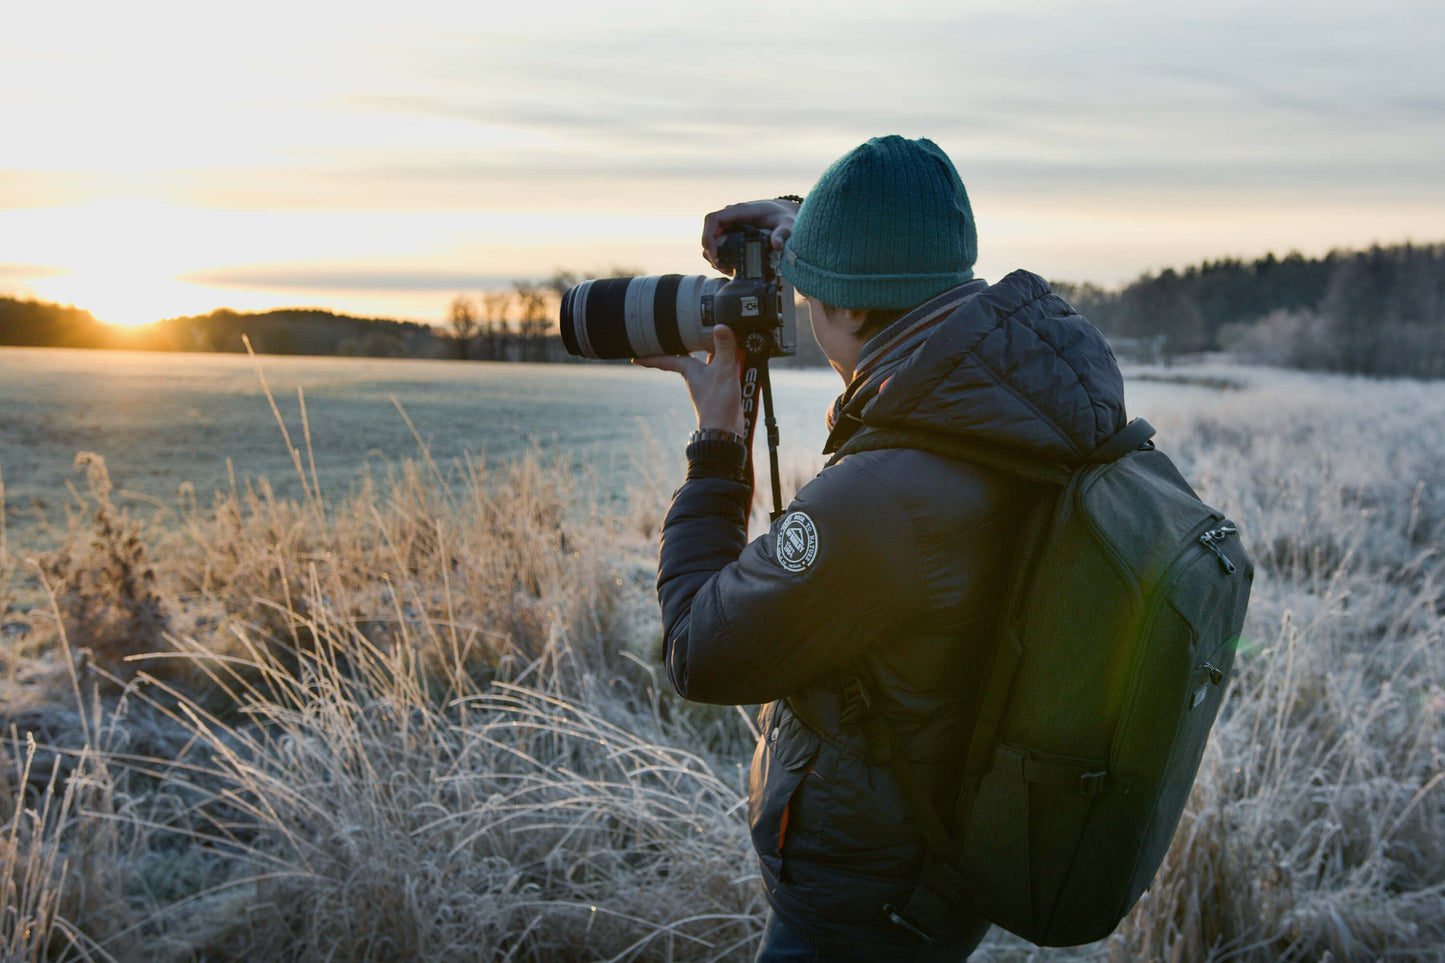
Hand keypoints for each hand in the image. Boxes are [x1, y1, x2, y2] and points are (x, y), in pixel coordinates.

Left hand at [631, 325, 746, 435]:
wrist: (725, 429)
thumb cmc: (718, 404)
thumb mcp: (723, 371)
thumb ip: (724, 348)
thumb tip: (720, 325)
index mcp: (689, 369)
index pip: (664, 359)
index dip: (649, 356)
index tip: (634, 356)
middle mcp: (696, 374)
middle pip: (681, 356)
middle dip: (674, 347)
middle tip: (665, 335)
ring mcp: (708, 381)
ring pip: (701, 359)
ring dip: (700, 348)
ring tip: (698, 333)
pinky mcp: (721, 385)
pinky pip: (718, 366)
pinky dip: (722, 356)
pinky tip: (730, 350)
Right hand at [701, 198, 800, 272]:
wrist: (786, 214)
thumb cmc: (784, 216)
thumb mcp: (787, 224)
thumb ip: (782, 233)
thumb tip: (777, 245)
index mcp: (740, 211)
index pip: (713, 219)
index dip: (708, 236)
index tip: (714, 254)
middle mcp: (732, 217)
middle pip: (710, 233)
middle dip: (711, 253)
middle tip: (723, 268)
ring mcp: (731, 225)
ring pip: (712, 241)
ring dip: (715, 257)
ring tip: (727, 270)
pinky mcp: (733, 233)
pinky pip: (719, 244)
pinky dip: (721, 257)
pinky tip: (730, 268)